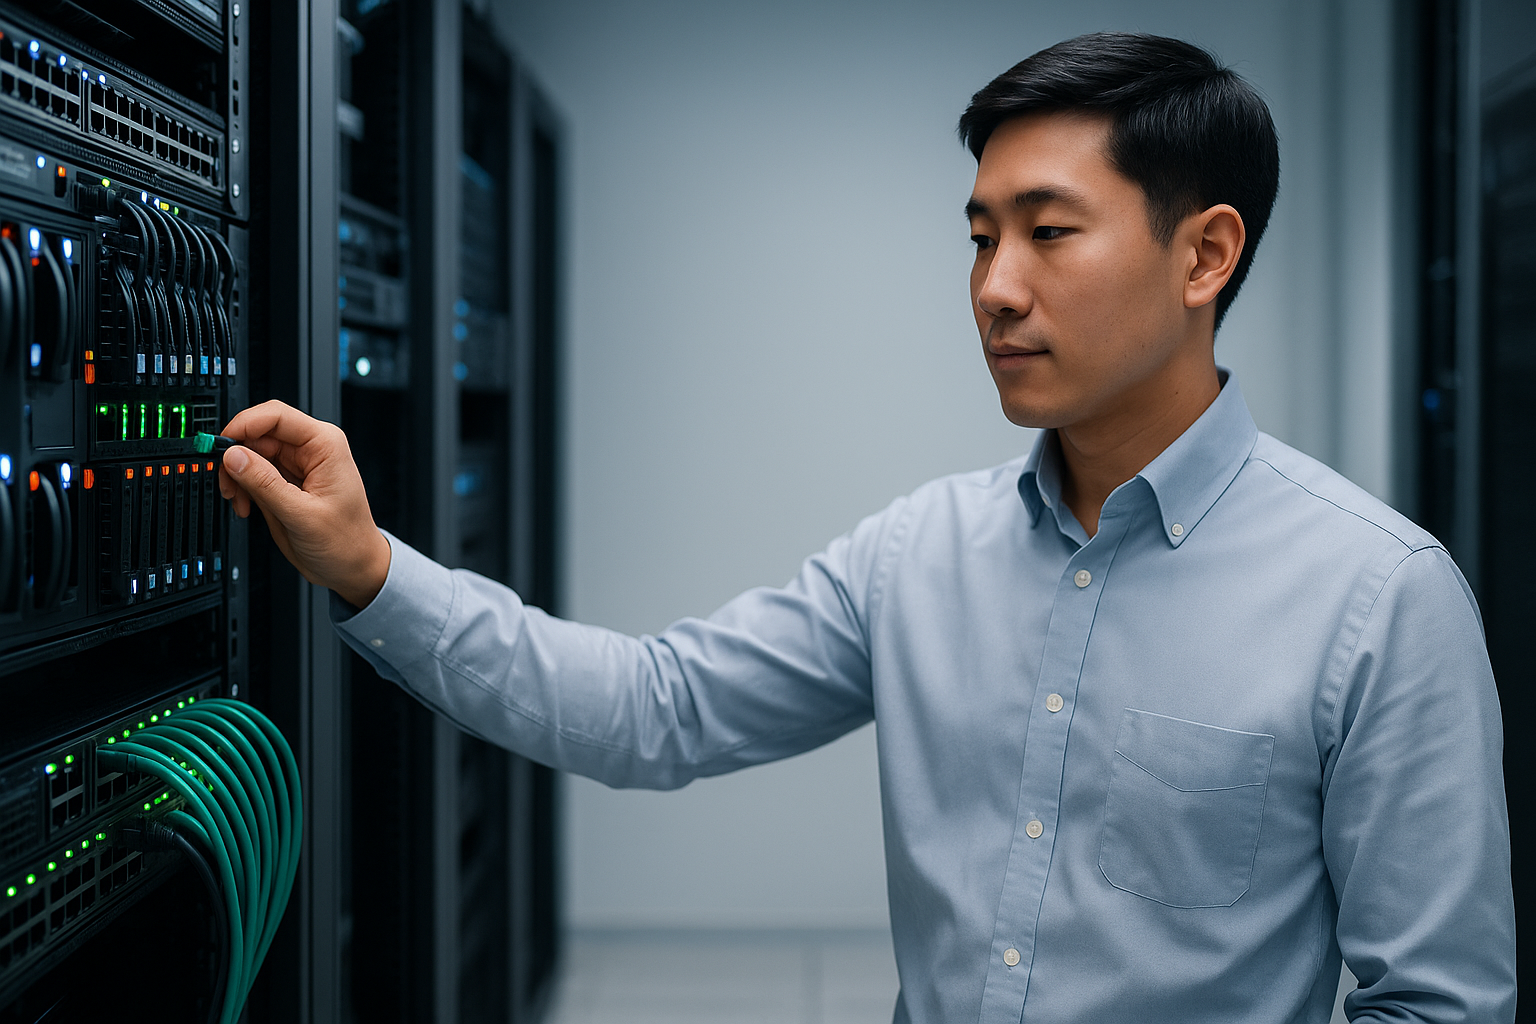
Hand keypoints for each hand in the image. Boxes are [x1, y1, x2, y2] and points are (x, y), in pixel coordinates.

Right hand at [217, 400, 391, 608]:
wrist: (353, 567)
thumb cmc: (345, 542)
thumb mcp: (301, 515)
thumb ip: (265, 484)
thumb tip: (234, 455)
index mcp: (325, 445)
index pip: (276, 415)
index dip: (244, 425)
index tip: (222, 445)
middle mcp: (311, 449)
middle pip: (258, 433)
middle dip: (236, 457)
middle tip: (228, 484)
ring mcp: (297, 464)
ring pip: (251, 453)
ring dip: (237, 476)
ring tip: (239, 501)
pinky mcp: (286, 481)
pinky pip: (253, 473)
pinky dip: (243, 487)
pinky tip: (246, 506)